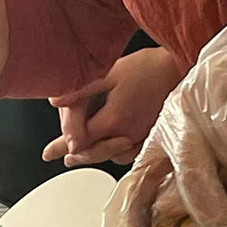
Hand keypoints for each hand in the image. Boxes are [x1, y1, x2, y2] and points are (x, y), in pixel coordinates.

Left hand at [43, 48, 181, 167]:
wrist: (178, 67)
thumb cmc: (145, 67)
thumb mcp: (106, 74)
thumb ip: (79, 91)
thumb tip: (53, 101)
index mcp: (113, 120)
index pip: (80, 140)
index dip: (62, 145)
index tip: (48, 153)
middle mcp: (127, 135)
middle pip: (94, 153)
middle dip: (77, 155)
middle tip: (63, 159)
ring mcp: (141, 138)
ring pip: (112, 155)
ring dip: (96, 155)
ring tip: (80, 156)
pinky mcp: (152, 137)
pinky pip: (129, 153)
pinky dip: (116, 153)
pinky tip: (109, 150)